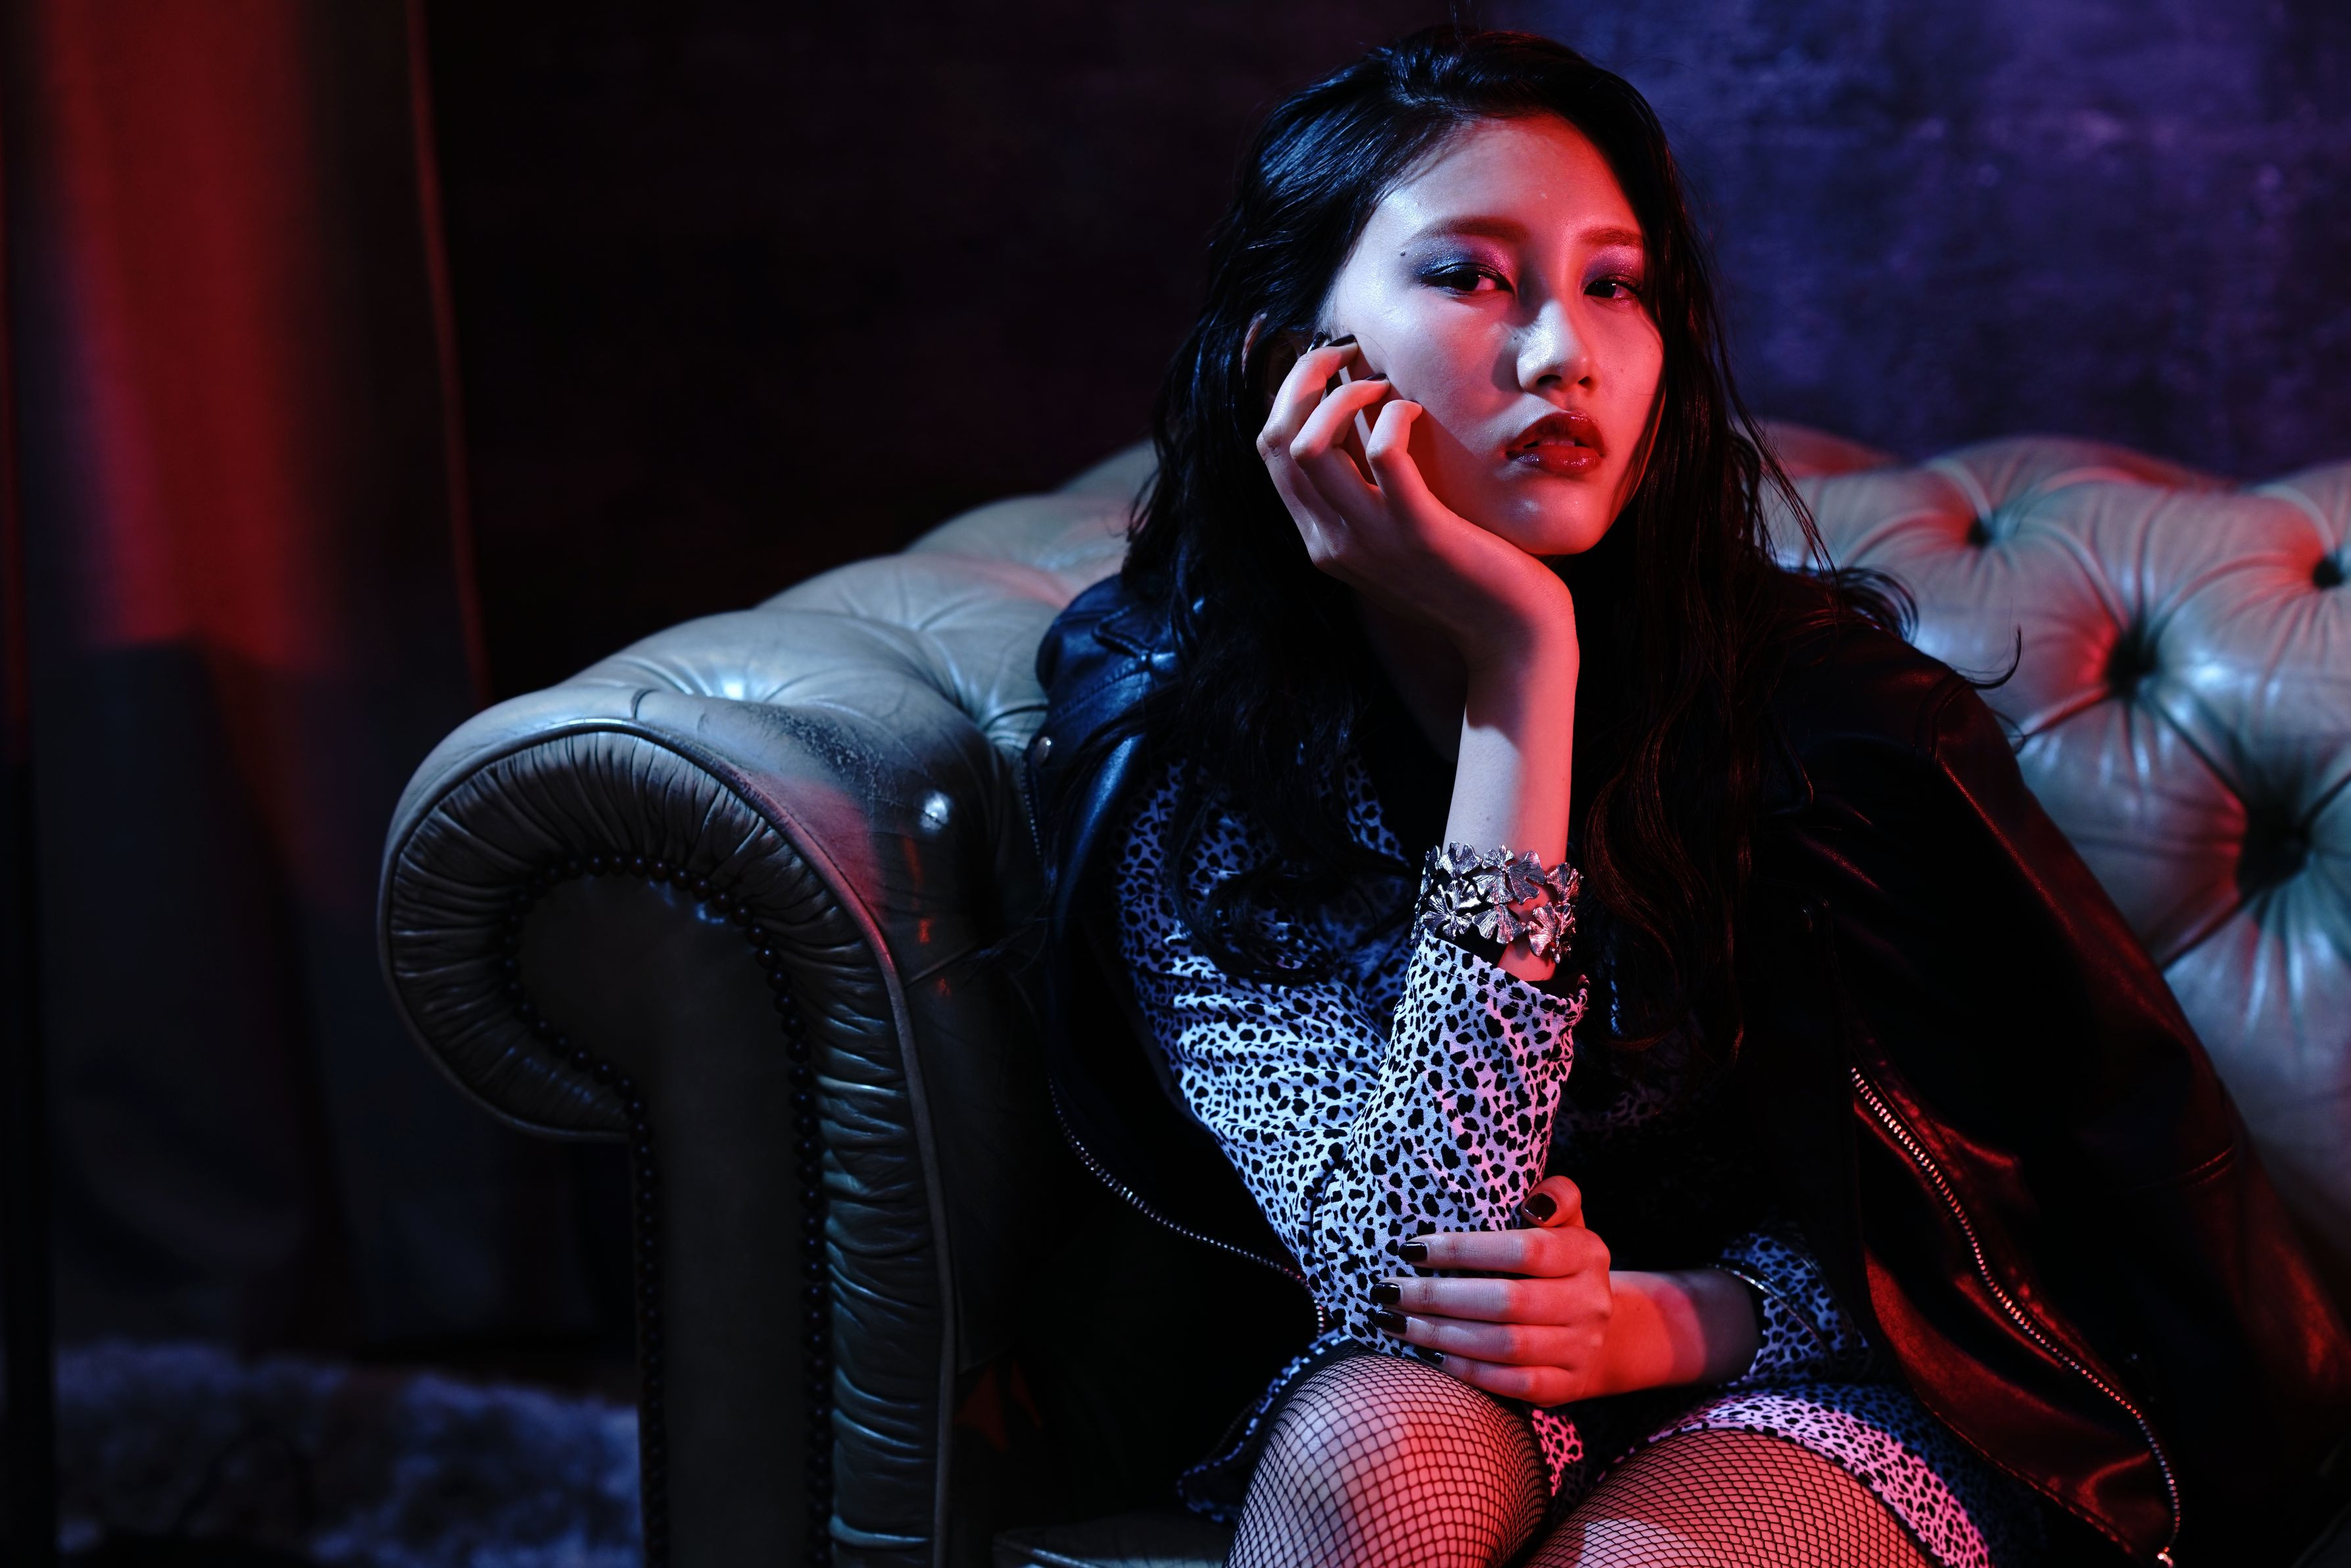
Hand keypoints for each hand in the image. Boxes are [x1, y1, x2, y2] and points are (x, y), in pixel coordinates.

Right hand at [1255, 337, 1577, 676]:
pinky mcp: (1419, 532)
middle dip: (1303, 379)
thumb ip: (1371, 495)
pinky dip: (1393, 418)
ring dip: (1342, 397)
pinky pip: (1384, 455)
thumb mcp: (1399, 536)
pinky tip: (1415, 413)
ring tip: (1383, 386)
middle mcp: (1331, 541)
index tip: (1328, 364)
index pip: (1271, 452)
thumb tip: (1362, 425)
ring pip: (1310, 447)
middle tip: (1347, 352)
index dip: (1287, 394)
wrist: (1510, 638)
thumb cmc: (1465, 577)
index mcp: (1322, 538)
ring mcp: (1370, 539)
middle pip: (1277, 441)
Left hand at [1370, 1175, 1612, 1405]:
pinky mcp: (1566, 1386)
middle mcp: (1589, 1302)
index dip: (1463, 1250)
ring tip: (1395, 1321)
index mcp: (1586, 1253)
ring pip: (1504, 1345)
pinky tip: (1428, 1354)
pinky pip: (1512, 1384)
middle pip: (1506, 1301)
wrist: (1607, 1332)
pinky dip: (1466, 1370)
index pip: (1523, 1250)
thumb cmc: (1562, 1266)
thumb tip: (1533, 1202)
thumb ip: (1557, 1196)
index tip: (1411, 1250)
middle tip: (1387, 1291)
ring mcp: (1580, 1348)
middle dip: (1437, 1297)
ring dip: (1440, 1335)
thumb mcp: (1568, 1223)